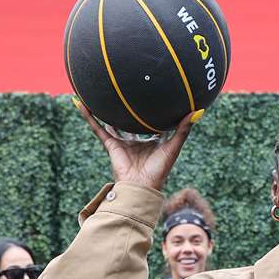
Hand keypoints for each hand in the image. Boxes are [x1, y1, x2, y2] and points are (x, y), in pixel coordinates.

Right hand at [76, 99, 196, 189]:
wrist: (141, 186)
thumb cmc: (160, 169)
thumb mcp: (174, 146)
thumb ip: (184, 129)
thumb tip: (198, 111)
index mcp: (152, 141)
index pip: (152, 124)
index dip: (152, 113)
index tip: (153, 97)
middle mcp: (136, 141)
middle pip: (130, 122)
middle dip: (127, 110)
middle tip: (125, 92)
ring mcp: (121, 143)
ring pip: (111, 122)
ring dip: (103, 110)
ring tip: (97, 93)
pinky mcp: (110, 145)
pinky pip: (97, 127)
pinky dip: (88, 116)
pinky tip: (80, 102)